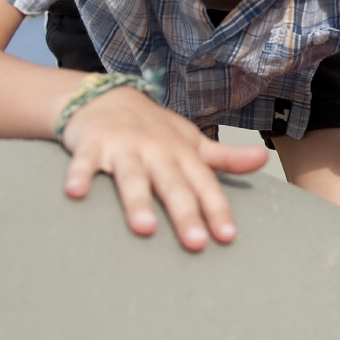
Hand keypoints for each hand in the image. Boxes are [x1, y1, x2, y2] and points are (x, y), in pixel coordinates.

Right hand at [60, 87, 268, 251]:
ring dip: (137, 200)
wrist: (106, 96)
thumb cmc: (154, 129)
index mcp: (182, 154)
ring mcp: (124, 147)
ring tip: (144, 228)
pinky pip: (84, 162)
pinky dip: (78, 175)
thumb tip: (263, 159)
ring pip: (132, 176)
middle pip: (173, 185)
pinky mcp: (92, 145)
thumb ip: (225, 157)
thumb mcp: (191, 142)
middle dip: (184, 213)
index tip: (227, 236)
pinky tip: (75, 194)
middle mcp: (156, 151)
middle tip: (195, 243)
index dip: (217, 210)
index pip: (204, 185)